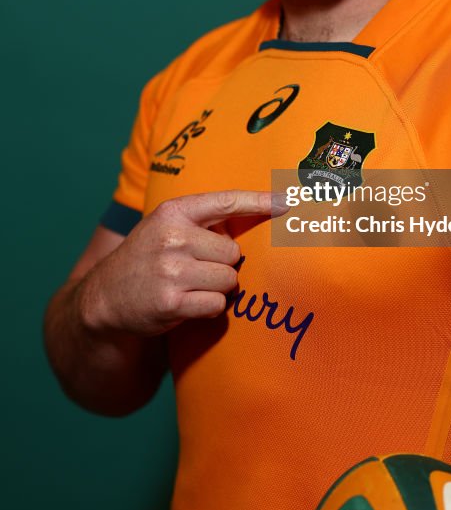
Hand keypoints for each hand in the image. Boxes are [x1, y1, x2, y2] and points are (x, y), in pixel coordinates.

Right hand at [78, 190, 284, 337]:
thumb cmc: (146, 258)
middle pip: (234, 251)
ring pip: (229, 279)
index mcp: (173, 212)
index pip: (226, 202)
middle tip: (198, 269)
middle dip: (224, 264)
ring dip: (218, 287)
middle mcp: (172, 237)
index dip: (259, 202)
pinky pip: (217, 304)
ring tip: (191, 286)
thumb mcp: (165, 227)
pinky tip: (187, 304)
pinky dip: (209, 308)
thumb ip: (203, 221)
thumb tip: (258, 215)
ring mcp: (171, 270)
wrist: (103, 298)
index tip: (287, 202)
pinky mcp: (171, 302)